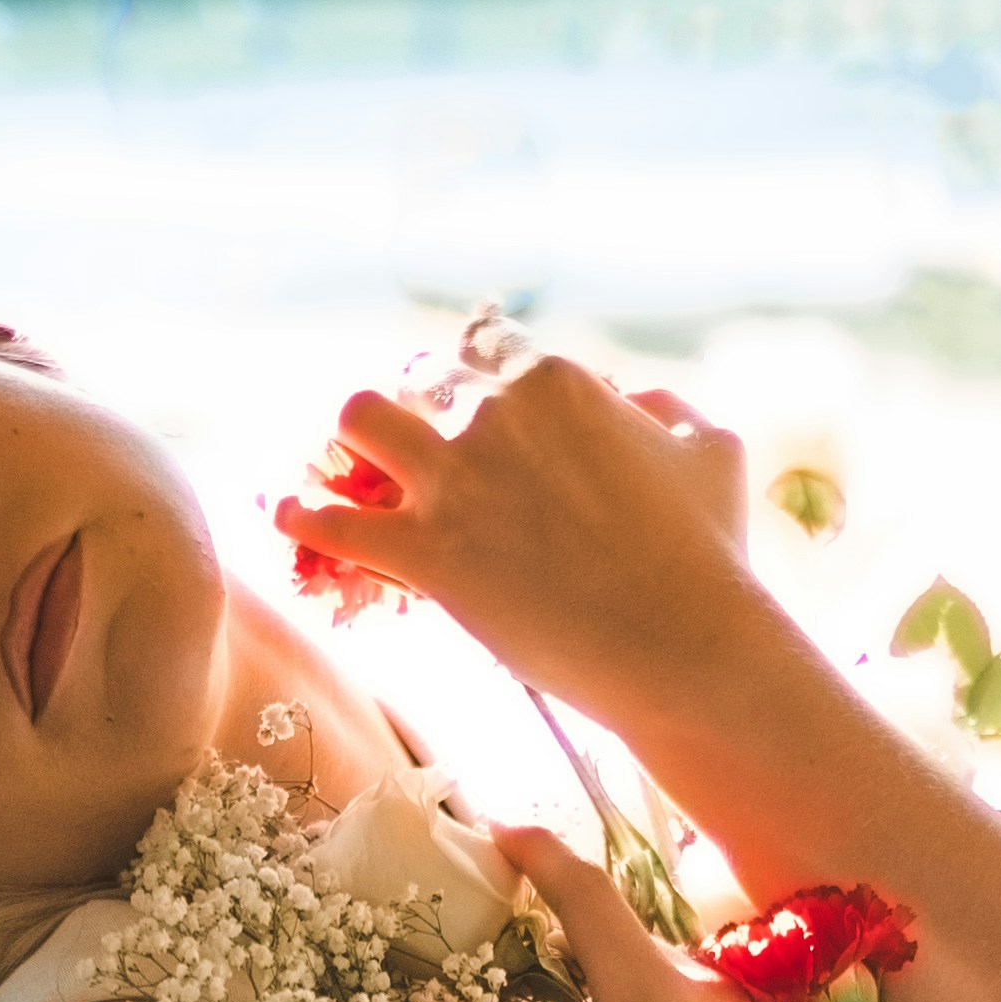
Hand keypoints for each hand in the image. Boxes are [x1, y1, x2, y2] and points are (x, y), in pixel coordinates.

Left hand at [273, 356, 755, 728]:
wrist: (684, 647)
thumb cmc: (711, 556)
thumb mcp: (714, 454)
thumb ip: (670, 414)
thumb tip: (640, 407)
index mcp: (556, 381)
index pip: (489, 354)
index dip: (482, 386)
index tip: (479, 415)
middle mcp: (494, 415)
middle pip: (419, 383)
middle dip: (418, 414)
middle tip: (415, 451)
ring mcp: (454, 482)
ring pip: (359, 419)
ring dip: (350, 439)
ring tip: (348, 467)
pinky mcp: (424, 554)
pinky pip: (333, 521)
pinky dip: (302, 515)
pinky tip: (286, 514)